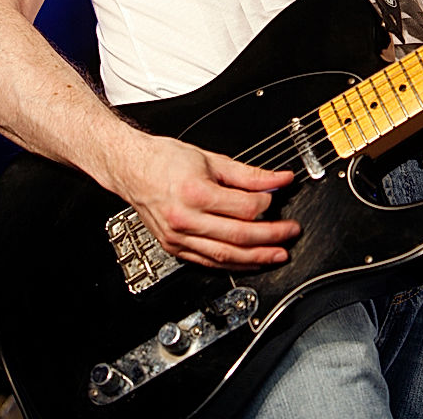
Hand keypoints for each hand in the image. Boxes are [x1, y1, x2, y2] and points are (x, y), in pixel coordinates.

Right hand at [121, 134, 299, 269]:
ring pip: (225, 257)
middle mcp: (186, 220)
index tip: (277, 197)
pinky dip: (232, 264)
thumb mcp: (210, 159)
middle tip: (290, 233)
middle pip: (238, 237)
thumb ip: (247, 174)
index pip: (243, 208)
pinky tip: (249, 261)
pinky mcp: (174, 248)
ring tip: (277, 255)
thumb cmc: (165, 160)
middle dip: (270, 237)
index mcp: (195, 193)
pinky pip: (208, 263)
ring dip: (256, 258)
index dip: (267, 204)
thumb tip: (277, 180)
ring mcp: (179, 238)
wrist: (132, 168)